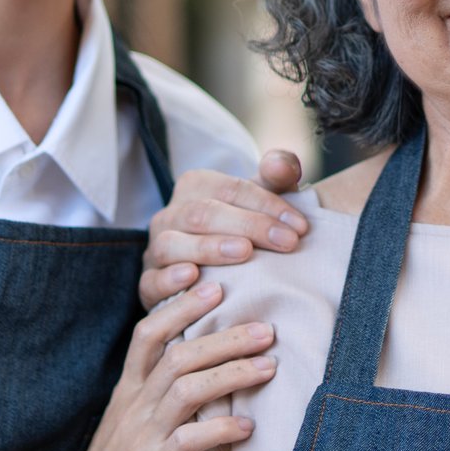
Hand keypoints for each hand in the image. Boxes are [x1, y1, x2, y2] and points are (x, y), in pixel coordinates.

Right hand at [37, 277, 275, 450]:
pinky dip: (221, 431)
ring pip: (187, 389)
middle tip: (266, 326)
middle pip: (179, 354)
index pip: (148, 333)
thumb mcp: (128, 427)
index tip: (213, 284)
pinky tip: (248, 428)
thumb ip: (156, 399)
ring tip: (269, 366)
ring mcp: (144, 437)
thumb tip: (201, 374)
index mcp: (128, 392)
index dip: (179, 305)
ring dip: (232, 373)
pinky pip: (190, 441)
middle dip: (225, 336)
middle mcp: (135, 407)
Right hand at [139, 151, 308, 305]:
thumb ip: (277, 177)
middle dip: (248, 225)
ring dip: (209, 248)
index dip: (267, 204)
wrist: (213, 274)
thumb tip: (282, 165)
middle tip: (287, 242)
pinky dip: (170, 279)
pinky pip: (150, 281)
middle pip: (203, 213)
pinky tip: (194, 277)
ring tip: (244, 253)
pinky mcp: (147, 285)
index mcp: (194, 187)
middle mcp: (169, 215)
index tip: (302, 227)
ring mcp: (155, 249)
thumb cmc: (243, 230)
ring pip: (172, 244)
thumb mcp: (261, 201)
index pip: (231, 189)